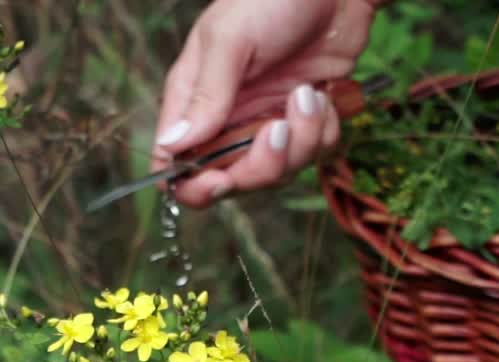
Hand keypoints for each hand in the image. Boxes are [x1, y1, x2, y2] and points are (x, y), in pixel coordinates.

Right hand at [151, 0, 379, 207]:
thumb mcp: (231, 40)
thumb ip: (206, 95)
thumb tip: (173, 146)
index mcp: (193, 98)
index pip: (176, 162)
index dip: (193, 184)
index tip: (220, 181)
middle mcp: (226, 118)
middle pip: (230, 180)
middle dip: (260, 167)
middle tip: (278, 130)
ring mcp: (265, 122)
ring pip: (276, 172)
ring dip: (301, 143)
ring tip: (309, 96)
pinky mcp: (303, 121)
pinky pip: (312, 154)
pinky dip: (323, 132)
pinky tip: (325, 96)